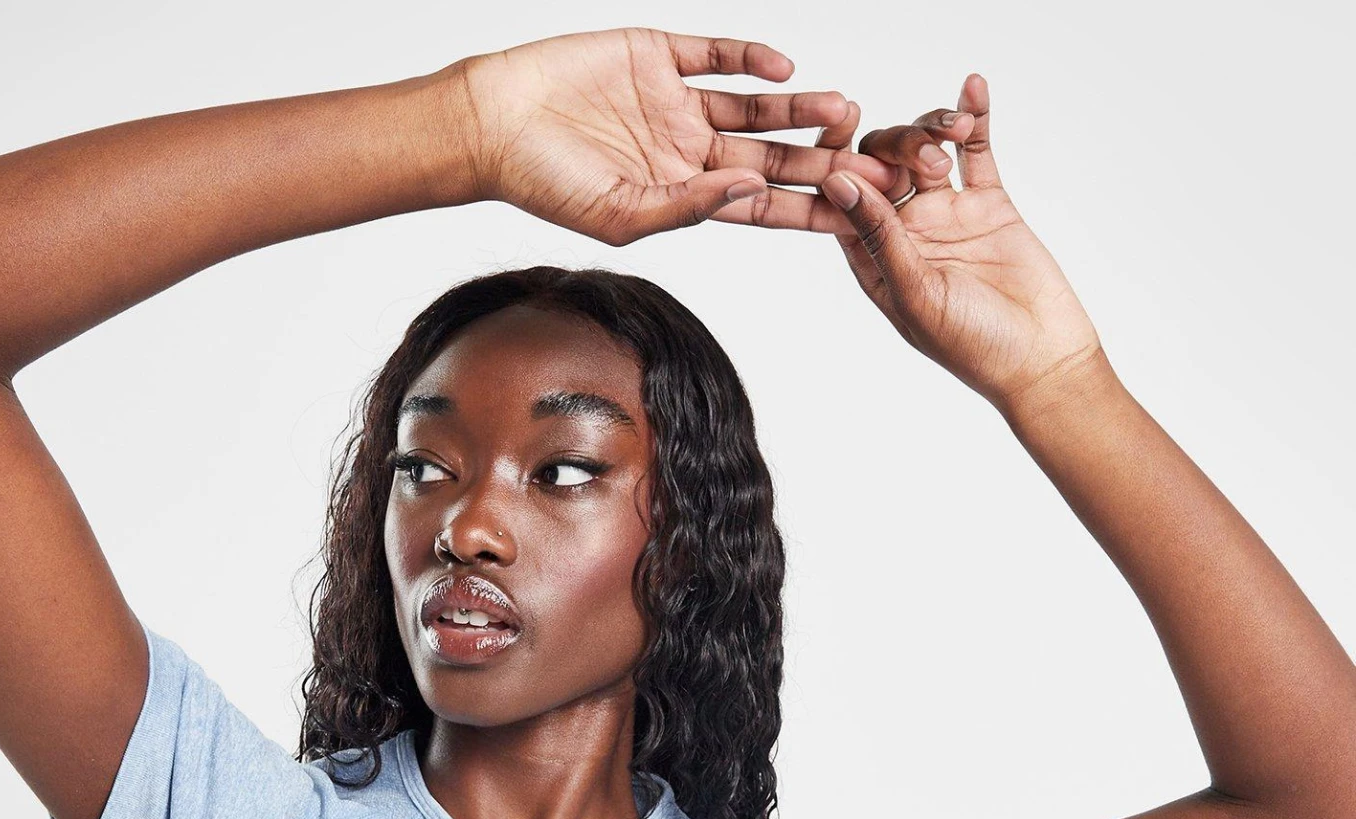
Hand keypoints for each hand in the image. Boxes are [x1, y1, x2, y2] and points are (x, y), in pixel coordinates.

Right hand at [454, 28, 873, 243]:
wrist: (493, 124)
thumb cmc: (544, 184)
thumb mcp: (623, 215)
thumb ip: (689, 206)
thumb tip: (751, 194)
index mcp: (682, 196)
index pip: (761, 206)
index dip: (808, 210)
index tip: (855, 217)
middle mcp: (687, 149)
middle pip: (770, 157)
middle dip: (821, 162)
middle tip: (874, 165)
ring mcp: (675, 101)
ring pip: (754, 107)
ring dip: (799, 110)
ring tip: (843, 109)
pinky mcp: (657, 53)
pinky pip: (715, 54)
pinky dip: (751, 59)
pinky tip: (784, 70)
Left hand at [820, 75, 1104, 413]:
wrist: (1040, 359)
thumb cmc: (972, 346)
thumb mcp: (915, 292)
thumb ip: (879, 236)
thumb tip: (836, 182)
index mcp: (872, 259)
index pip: (841, 198)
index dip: (836, 155)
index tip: (842, 121)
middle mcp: (903, 233)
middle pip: (880, 164)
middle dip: (894, 145)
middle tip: (925, 161)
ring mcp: (945, 215)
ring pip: (924, 150)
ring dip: (931, 130)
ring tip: (952, 136)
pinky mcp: (987, 203)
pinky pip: (976, 151)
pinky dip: (973, 118)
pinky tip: (972, 87)